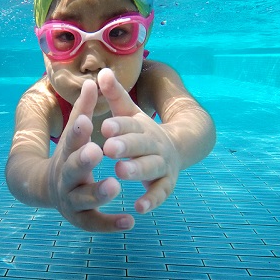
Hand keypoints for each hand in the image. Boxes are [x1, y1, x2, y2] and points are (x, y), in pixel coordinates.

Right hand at [48, 79, 135, 231]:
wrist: (45, 188)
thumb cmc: (70, 155)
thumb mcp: (75, 133)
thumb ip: (85, 110)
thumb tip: (94, 80)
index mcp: (66, 153)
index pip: (71, 140)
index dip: (79, 131)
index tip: (88, 121)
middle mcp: (66, 177)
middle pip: (73, 169)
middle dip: (84, 161)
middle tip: (97, 151)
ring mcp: (71, 200)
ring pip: (83, 199)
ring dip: (98, 193)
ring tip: (115, 186)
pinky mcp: (81, 219)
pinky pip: (95, 223)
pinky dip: (111, 224)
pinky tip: (130, 221)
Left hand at [99, 68, 179, 213]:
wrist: (178, 148)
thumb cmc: (141, 132)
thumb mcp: (129, 113)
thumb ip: (115, 95)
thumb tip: (101, 70)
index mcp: (142, 126)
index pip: (129, 123)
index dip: (118, 125)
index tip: (104, 126)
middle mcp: (154, 144)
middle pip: (140, 144)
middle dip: (125, 145)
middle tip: (108, 147)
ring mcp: (162, 164)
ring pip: (150, 167)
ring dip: (137, 169)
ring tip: (120, 171)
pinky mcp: (166, 184)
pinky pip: (160, 193)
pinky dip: (151, 200)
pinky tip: (139, 208)